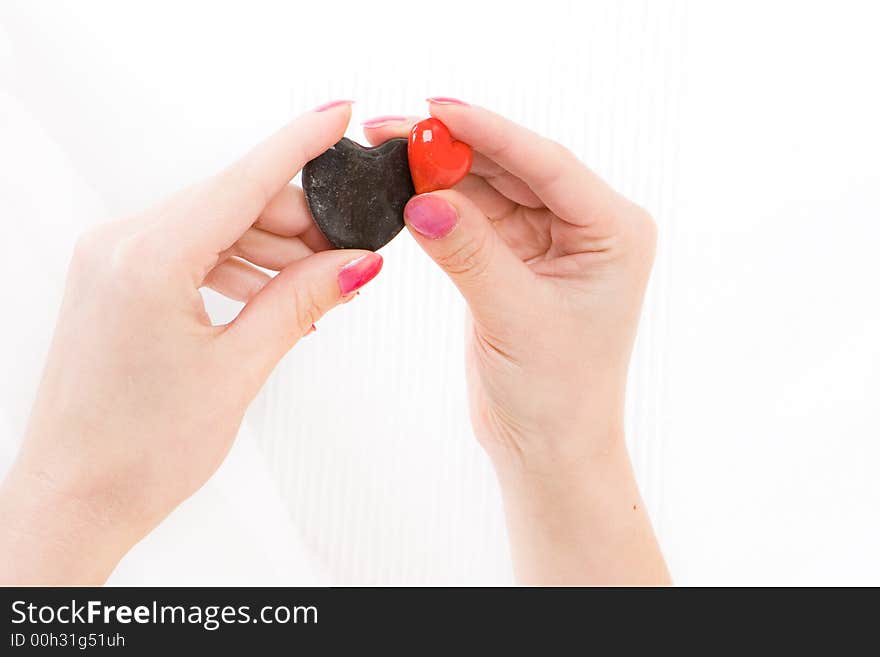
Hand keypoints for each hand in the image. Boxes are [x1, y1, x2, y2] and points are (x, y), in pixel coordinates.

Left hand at [0, 100, 383, 583]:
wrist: (75, 498)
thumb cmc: (138, 451)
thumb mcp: (237, 371)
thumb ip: (299, 303)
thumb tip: (354, 263)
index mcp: (147, 261)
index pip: (242, 182)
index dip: (298, 144)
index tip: (337, 115)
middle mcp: (120, 245)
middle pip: (231, 201)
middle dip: (295, 221)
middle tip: (347, 255)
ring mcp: (111, 260)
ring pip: (213, 224)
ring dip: (269, 246)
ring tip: (314, 286)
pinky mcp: (115, 279)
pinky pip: (189, 249)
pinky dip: (236, 264)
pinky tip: (271, 295)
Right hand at [363, 100, 668, 583]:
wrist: (547, 447)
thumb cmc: (557, 395)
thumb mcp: (514, 318)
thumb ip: (470, 254)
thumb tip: (420, 199)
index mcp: (612, 232)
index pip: (548, 165)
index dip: (490, 132)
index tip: (436, 108)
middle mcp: (586, 227)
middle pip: (514, 168)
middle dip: (454, 148)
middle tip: (392, 129)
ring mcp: (548, 241)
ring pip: (489, 189)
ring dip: (440, 174)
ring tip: (387, 155)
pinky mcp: (514, 259)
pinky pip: (473, 219)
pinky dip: (439, 207)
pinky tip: (404, 191)